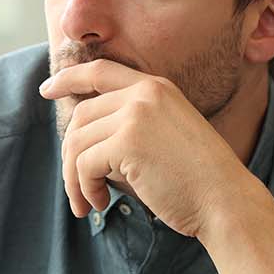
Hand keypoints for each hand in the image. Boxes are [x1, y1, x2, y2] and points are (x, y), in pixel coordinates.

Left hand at [39, 59, 247, 236]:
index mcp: (157, 88)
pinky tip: (100, 203)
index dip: (69, 78)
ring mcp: (135, 114)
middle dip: (70, 155)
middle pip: (81, 116)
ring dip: (74, 178)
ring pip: (77, 142)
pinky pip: (84, 165)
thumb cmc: (197, 180)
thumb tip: (80, 142)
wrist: (226, 201)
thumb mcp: (165, 137)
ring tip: (87, 203)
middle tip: (77, 188)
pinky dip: (84, 188)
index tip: (46, 89)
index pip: (100, 71)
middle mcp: (145, 93)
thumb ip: (129, 127)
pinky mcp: (127, 142)